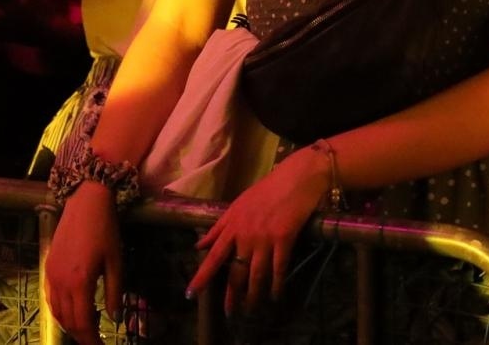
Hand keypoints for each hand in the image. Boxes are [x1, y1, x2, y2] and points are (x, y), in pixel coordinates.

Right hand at [43, 182, 123, 344]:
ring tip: (86, 327)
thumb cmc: (105, 230)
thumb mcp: (116, 262)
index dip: (91, 340)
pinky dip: (60, 310)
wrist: (85, 202)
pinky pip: (50, 298)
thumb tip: (114, 319)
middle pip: (67, 321)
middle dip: (81, 335)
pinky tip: (72, 309)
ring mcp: (51, 275)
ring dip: (70, 324)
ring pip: (56, 312)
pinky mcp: (48, 267)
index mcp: (80, 282)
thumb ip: (114, 292)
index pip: (83, 322)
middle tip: (95, 340)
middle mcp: (61, 282)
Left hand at [186, 145, 327, 314]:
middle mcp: (246, 233)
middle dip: (232, 294)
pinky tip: (276, 295)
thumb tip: (200, 245)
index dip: (202, 276)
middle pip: (236, 271)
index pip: (213, 255)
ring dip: (254, 294)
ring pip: (256, 274)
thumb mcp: (238, 204)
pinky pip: (279, 268)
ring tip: (252, 309)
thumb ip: (219, 227)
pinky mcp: (284, 238)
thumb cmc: (268, 189)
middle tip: (231, 313)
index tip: (191, 293)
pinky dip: (277, 284)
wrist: (297, 176)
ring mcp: (265, 237)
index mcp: (232, 224)